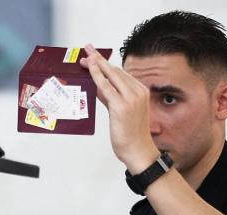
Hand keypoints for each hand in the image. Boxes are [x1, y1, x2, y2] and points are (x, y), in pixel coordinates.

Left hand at [80, 44, 158, 171]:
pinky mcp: (121, 106)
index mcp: (141, 91)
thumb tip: (99, 86)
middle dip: (99, 60)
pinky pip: (106, 86)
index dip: (105, 64)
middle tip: (86, 51)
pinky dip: (97, 76)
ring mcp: (131, 98)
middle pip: (115, 70)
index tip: (95, 57)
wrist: (138, 151)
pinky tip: (90, 69)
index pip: (120, 73)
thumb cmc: (131, 135)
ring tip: (85, 57)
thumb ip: (110, 98)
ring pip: (111, 75)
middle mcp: (137, 91)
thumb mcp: (120, 112)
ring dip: (97, 64)